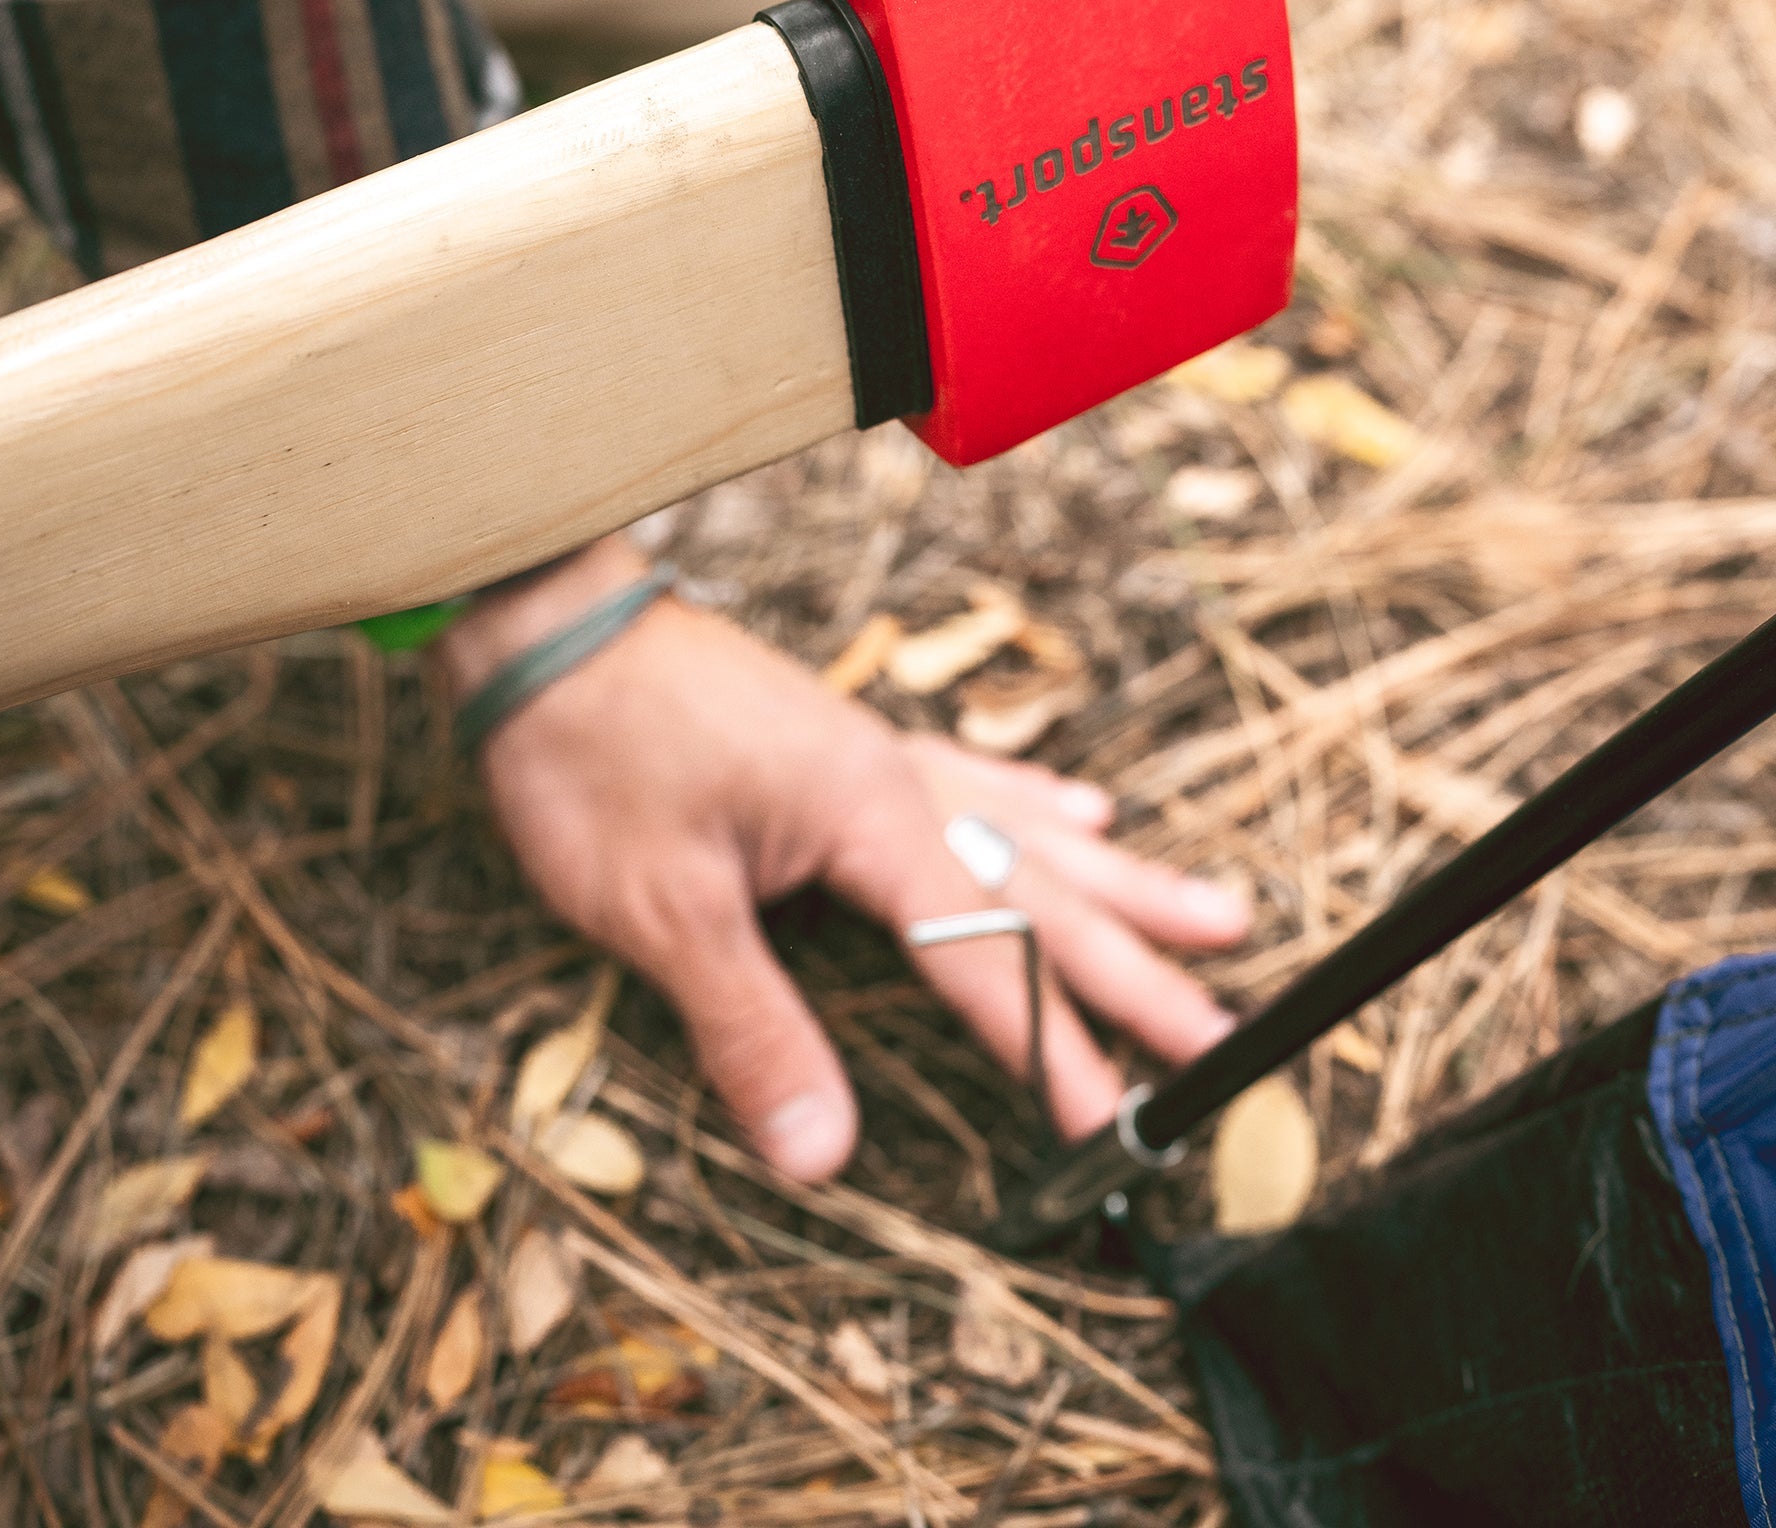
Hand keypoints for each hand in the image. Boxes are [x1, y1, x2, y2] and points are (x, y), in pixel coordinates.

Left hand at [441, 534, 1247, 1181]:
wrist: (547, 624)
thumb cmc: (593, 752)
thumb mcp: (656, 907)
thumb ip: (750, 1025)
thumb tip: (822, 1151)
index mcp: (864, 817)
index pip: (981, 949)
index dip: (1044, 1042)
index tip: (1110, 1117)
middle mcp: (894, 778)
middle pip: (1044, 885)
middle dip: (1139, 969)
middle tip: (1227, 1037)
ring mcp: (876, 751)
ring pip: (1032, 825)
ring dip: (1125, 882)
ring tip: (1219, 916)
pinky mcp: (845, 739)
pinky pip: (977, 774)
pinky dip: (1040, 800)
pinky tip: (1087, 810)